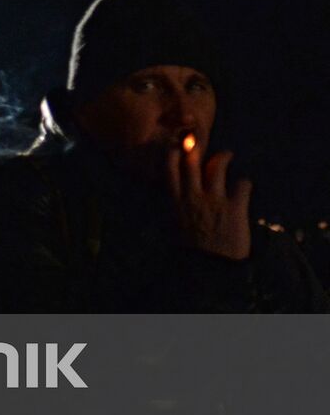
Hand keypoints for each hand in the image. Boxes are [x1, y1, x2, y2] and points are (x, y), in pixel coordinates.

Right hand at [166, 144, 251, 259]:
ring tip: (227, 155)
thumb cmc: (192, 253)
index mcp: (176, 203)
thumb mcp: (176, 229)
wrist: (212, 271)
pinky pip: (242, 184)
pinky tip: (244, 185)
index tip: (178, 147)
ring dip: (223, 157)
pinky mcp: (236, 208)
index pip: (170, 170)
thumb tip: (176, 198)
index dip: (174, 154)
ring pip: (217, 166)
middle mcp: (193, 197)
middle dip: (196, 148)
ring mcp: (215, 201)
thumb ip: (177, 209)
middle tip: (201, 143)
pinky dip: (244, 182)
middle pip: (192, 162)